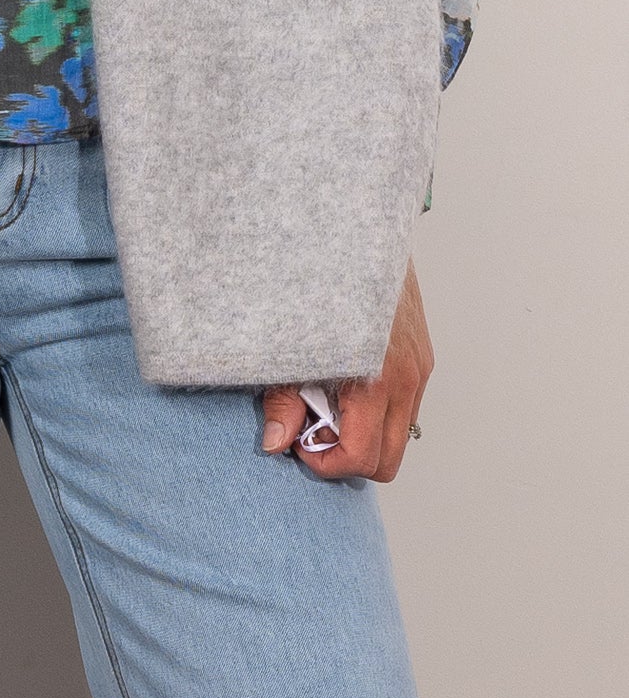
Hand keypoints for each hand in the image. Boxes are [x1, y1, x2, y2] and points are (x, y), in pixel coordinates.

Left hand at [259, 258, 434, 481]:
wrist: (357, 231)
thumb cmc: (319, 283)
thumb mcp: (289, 346)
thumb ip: (283, 400)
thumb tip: (275, 444)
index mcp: (376, 381)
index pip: (362, 457)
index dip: (327, 465)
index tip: (300, 449)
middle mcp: (407, 378)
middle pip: (388, 460)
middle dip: (347, 459)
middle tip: (312, 433)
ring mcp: (419, 368)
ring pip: (399, 436)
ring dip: (364, 435)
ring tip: (325, 405)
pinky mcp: (421, 356)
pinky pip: (405, 408)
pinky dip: (376, 412)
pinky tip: (345, 386)